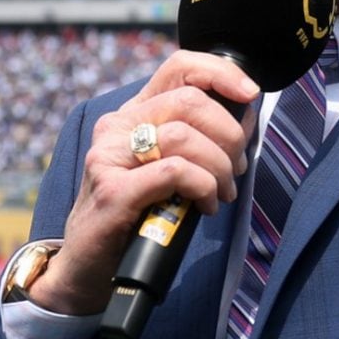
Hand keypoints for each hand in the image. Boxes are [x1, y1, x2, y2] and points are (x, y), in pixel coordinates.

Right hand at [29, 51, 257, 315]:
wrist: (88, 269)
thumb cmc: (137, 217)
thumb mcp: (167, 168)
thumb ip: (197, 139)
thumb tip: (246, 119)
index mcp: (133, 115)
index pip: (179, 68)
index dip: (220, 74)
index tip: (250, 95)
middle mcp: (117, 128)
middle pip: (190, 101)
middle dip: (229, 135)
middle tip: (237, 168)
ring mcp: (110, 157)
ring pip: (184, 136)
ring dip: (219, 167)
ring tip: (221, 193)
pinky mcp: (112, 191)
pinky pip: (174, 171)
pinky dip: (202, 186)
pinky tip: (205, 206)